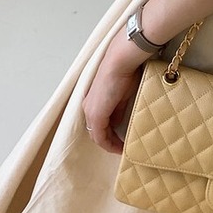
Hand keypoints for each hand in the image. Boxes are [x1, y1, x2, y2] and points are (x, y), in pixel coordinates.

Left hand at [82, 26, 157, 154]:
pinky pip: (100, 137)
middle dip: (110, 141)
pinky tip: (120, 147)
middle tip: (123, 147)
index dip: (110, 135)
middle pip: (97, 132)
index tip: (122, 141)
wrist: (120, 63)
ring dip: (110, 143)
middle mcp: (88, 108)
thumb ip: (118, 109)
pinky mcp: (96, 115)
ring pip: (98, 135)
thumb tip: (118, 121)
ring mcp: (91, 112)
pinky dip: (109, 144)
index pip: (99, 124)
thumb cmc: (124, 73)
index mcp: (94, 102)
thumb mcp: (122, 95)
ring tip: (123, 149)